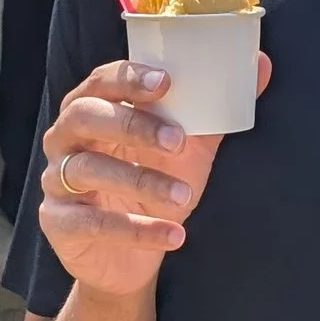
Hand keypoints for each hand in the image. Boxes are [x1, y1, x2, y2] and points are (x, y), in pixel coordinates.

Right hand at [36, 58, 263, 298]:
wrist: (130, 256)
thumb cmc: (152, 182)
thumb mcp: (186, 147)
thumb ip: (215, 108)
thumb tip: (261, 64)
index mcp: (93, 107)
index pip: (101, 80)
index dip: (129, 77)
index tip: (166, 81)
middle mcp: (66, 138)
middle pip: (84, 115)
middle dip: (132, 124)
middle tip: (177, 140)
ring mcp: (57, 180)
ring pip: (89, 169)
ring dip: (141, 181)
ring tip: (184, 196)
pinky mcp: (59, 222)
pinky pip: (93, 223)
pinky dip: (137, 229)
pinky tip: (173, 236)